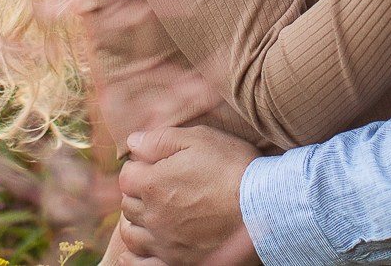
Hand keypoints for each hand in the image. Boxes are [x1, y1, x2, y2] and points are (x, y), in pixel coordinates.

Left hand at [115, 126, 260, 265]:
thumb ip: (160, 140)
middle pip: (129, 204)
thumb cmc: (233, 167)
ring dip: (138, 222)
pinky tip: (143, 249)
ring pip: (132, 234)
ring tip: (154, 214)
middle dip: (139, 192)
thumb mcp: (199, 138)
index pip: (127, 175)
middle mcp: (153, 215)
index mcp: (153, 184)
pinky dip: (137, 258)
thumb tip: (132, 143)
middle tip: (160, 186)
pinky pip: (143, 265)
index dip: (140, 166)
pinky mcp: (179, 261)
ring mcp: (165, 242)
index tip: (155, 164)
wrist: (263, 205)